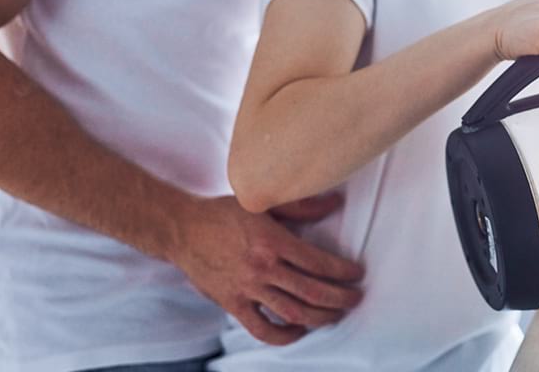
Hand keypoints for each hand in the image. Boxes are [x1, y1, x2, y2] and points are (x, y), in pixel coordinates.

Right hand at [168, 193, 363, 344]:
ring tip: (336, 315)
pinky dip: (284, 335)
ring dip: (320, 318)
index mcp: (272, 241)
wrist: (182, 229)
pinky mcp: (232, 304)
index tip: (356, 274)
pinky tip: (299, 329)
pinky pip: (262, 329)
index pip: (318, 262)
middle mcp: (262, 268)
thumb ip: (301, 205)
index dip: (342, 271)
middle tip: (355, 298)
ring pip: (293, 313)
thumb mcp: (262, 202)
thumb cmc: (223, 213)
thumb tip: (334, 202)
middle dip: (340, 298)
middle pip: (312, 291)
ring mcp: (247, 289)